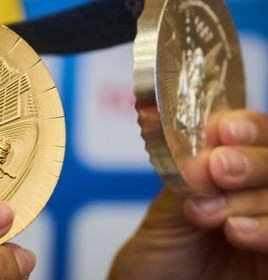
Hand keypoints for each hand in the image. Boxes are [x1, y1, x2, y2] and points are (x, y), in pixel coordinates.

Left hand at [109, 110, 267, 279]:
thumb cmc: (157, 260)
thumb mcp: (167, 211)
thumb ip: (191, 177)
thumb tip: (208, 145)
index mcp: (234, 178)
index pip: (258, 138)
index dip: (250, 128)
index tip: (225, 131)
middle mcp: (258, 198)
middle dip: (253, 161)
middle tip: (219, 168)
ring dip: (254, 198)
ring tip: (208, 211)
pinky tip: (237, 230)